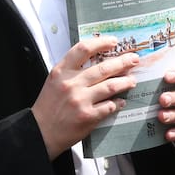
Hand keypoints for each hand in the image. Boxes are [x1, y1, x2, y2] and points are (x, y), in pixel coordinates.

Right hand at [32, 37, 138, 159]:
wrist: (40, 131)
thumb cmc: (49, 104)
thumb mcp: (55, 80)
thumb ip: (72, 68)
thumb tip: (98, 59)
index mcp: (62, 71)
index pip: (83, 49)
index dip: (101, 43)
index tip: (114, 42)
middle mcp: (71, 83)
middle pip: (103, 67)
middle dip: (122, 62)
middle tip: (133, 59)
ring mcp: (80, 101)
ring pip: (110, 86)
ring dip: (124, 82)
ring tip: (132, 80)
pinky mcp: (87, 117)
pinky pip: (109, 106)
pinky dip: (118, 103)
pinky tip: (122, 101)